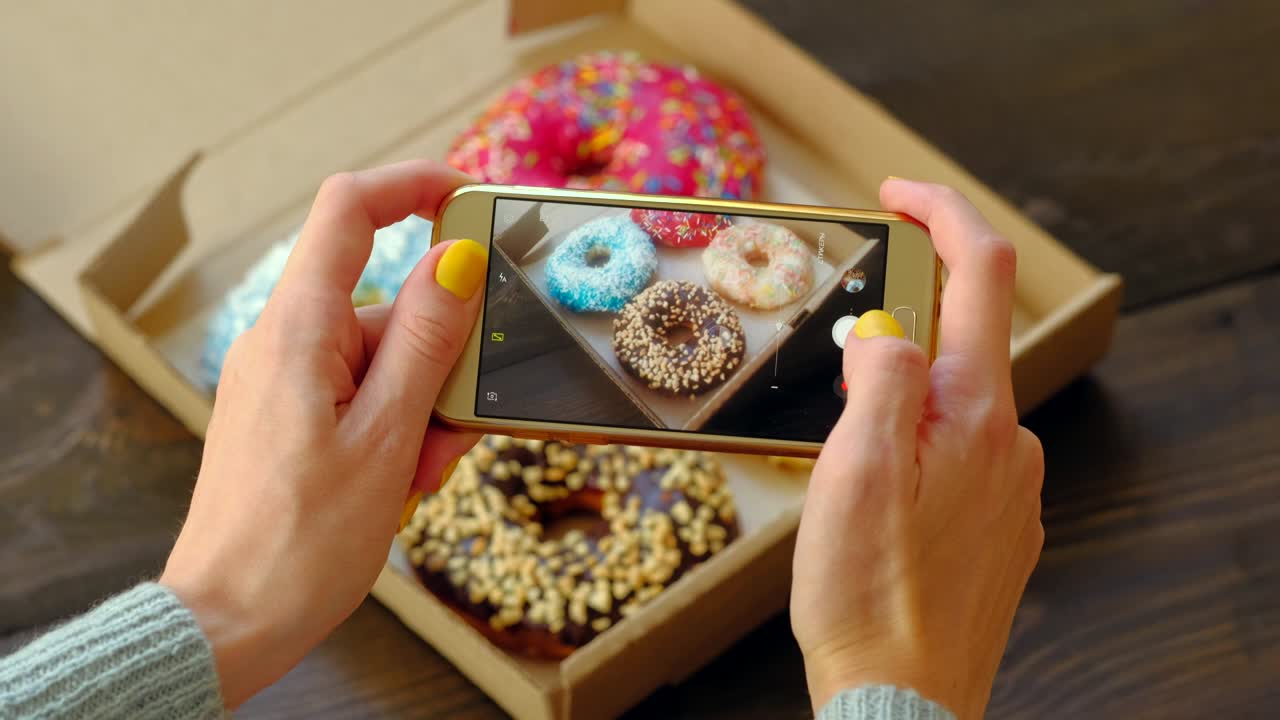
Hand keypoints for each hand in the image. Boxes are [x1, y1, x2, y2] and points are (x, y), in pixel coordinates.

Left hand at [160, 160, 486, 706]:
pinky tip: (401, 482)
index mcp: (298, 331)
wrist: (229, 621)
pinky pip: (361, 395)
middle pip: (385, 304)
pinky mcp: (290, 416)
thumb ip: (425, 341)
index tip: (470, 199)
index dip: (411, 185)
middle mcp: (284, 343)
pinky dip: (397, 428)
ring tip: (420, 477)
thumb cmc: (300, 543)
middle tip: (454, 428)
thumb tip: (458, 260)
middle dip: (439, 357)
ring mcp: (285, 380)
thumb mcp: (389, 438)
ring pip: (382, 359)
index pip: (348, 211)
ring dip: (423, 408)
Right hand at [791, 179, 1044, 717]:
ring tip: (841, 467)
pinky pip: (956, 455)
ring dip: (897, 403)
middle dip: (896, 331)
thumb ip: (879, 377)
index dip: (940, 213)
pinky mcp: (998, 526)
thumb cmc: (866, 594)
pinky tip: (874, 504)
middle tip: (830, 369)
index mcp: (974, 413)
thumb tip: (888, 330)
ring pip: (950, 405)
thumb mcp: (852, 467)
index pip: (980, 273)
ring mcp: (1009, 487)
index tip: (896, 194)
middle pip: (962, 339)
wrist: (900, 700)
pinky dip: (912, 449)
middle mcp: (1009, 442)